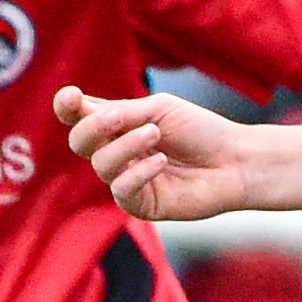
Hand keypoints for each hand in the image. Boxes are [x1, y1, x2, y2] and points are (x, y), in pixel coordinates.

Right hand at [55, 84, 253, 219]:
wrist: (235, 160)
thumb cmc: (200, 131)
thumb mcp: (159, 110)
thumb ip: (123, 113)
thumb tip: (85, 111)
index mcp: (117, 125)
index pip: (78, 117)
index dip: (67, 107)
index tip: (71, 97)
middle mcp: (116, 152)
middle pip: (79, 142)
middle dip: (92, 127)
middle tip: (117, 118)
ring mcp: (126, 179)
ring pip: (101, 164)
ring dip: (126, 145)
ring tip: (155, 135)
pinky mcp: (140, 205)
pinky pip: (122, 191)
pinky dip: (139, 172)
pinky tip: (162, 162)